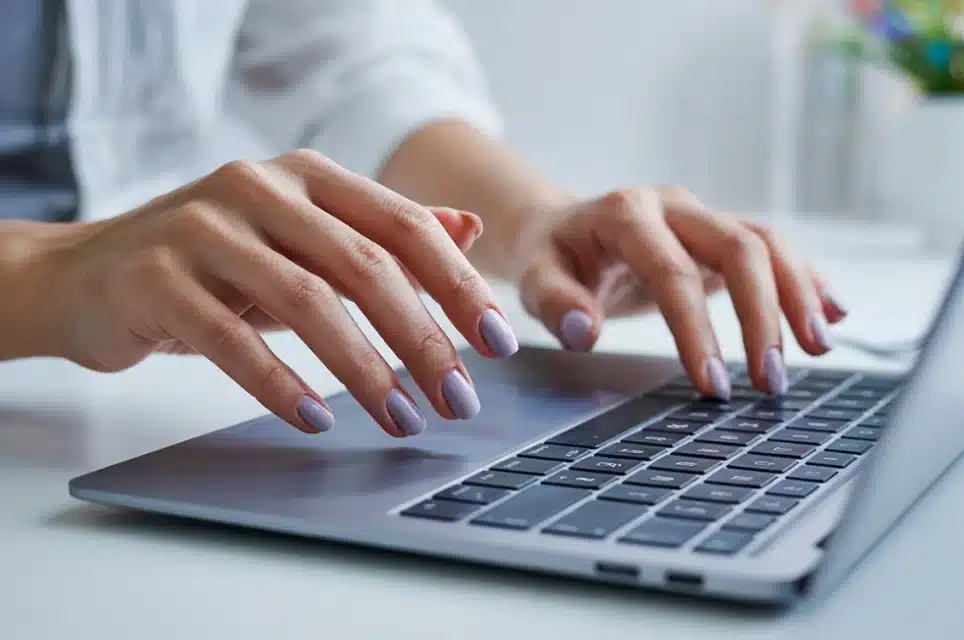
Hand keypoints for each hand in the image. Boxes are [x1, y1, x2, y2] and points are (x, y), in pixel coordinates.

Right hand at [27, 150, 519, 435]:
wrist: (88, 272)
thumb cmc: (215, 262)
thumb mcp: (303, 239)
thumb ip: (381, 232)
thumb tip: (467, 231)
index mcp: (308, 174)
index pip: (404, 226)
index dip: (458, 286)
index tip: (497, 343)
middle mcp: (260, 186)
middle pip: (364, 266)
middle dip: (422, 339)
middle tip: (458, 399)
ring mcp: (203, 227)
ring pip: (306, 301)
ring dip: (364, 370)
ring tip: (402, 419)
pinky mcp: (155, 277)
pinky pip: (229, 338)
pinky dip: (279, 384)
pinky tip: (315, 420)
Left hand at [515, 187, 846, 398]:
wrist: (560, 227)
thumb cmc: (550, 256)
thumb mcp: (536, 278)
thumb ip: (555, 303)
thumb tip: (583, 332)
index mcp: (625, 213)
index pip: (672, 271)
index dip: (696, 328)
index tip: (712, 384)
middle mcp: (673, 206)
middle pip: (739, 246)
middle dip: (763, 315)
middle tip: (772, 380)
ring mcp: (701, 217)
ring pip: (766, 243)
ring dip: (798, 294)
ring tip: (819, 347)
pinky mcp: (718, 236)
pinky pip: (772, 251)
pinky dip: (803, 280)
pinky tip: (832, 312)